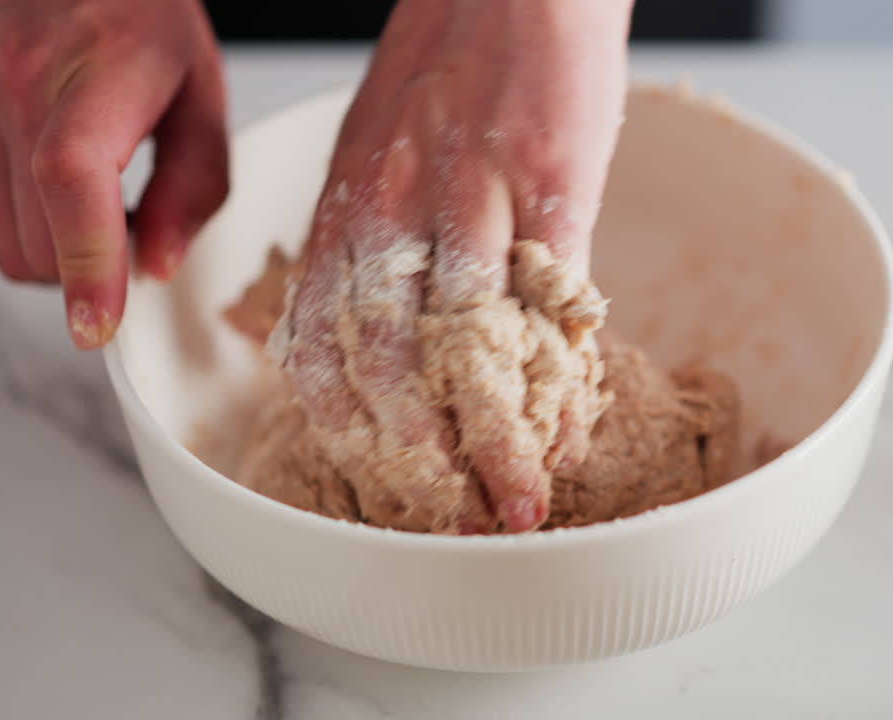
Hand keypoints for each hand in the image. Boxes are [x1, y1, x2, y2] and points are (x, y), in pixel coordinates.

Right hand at [0, 0, 228, 348]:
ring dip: (57, 254)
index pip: (72, 179)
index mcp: (94, 75)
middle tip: (131, 221)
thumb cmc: (133, 16)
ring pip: (5, 249)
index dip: (87, 264)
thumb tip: (157, 268)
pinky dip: (22, 230)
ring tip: (94, 197)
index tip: (99, 324)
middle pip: (39, 242)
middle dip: (94, 268)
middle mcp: (11, 90)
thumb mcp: (200, 91)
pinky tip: (51, 187)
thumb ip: (195, 186)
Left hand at [285, 0, 631, 530]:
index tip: (372, 478)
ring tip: (511, 499)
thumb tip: (367, 329)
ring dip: (492, 436)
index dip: (342, 423)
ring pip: (468, 344)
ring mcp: (474, 197)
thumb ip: (366, 240)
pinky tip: (572, 419)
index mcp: (347, 205)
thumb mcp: (373, 150)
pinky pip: (554, 298)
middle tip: (443, 515)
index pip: (320, 339)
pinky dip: (564, 371)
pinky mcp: (552, 183)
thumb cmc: (444, 64)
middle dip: (414, 454)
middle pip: (388, 361)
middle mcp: (396, 208)